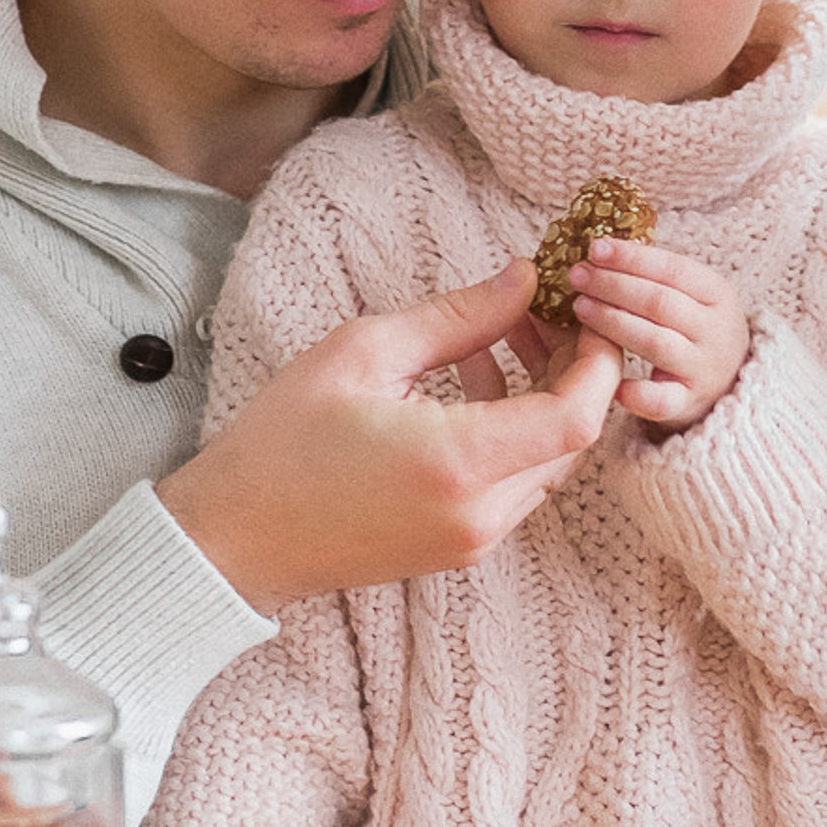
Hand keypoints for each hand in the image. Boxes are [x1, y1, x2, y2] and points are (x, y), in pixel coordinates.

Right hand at [161, 261, 621, 605]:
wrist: (229, 540)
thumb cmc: (281, 442)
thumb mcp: (363, 352)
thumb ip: (458, 316)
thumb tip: (523, 278)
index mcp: (459, 464)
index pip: (577, 418)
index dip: (597, 361)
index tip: (584, 312)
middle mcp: (480, 514)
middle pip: (573, 439)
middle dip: (572, 370)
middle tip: (540, 310)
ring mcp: (473, 540)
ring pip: (549, 462)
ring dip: (541, 398)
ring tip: (493, 336)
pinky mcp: (460, 548)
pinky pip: (515, 484)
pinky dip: (513, 432)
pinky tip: (467, 382)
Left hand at [565, 237, 750, 434]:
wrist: (729, 379)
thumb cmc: (694, 326)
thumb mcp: (692, 294)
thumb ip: (656, 274)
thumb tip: (602, 247)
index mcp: (717, 294)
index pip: (674, 269)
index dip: (633, 257)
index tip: (596, 248)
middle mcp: (715, 330)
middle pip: (660, 303)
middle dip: (614, 286)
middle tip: (577, 275)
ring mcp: (703, 368)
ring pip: (656, 343)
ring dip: (614, 323)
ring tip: (579, 307)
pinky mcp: (689, 402)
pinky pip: (661, 400)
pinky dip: (635, 392)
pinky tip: (608, 382)